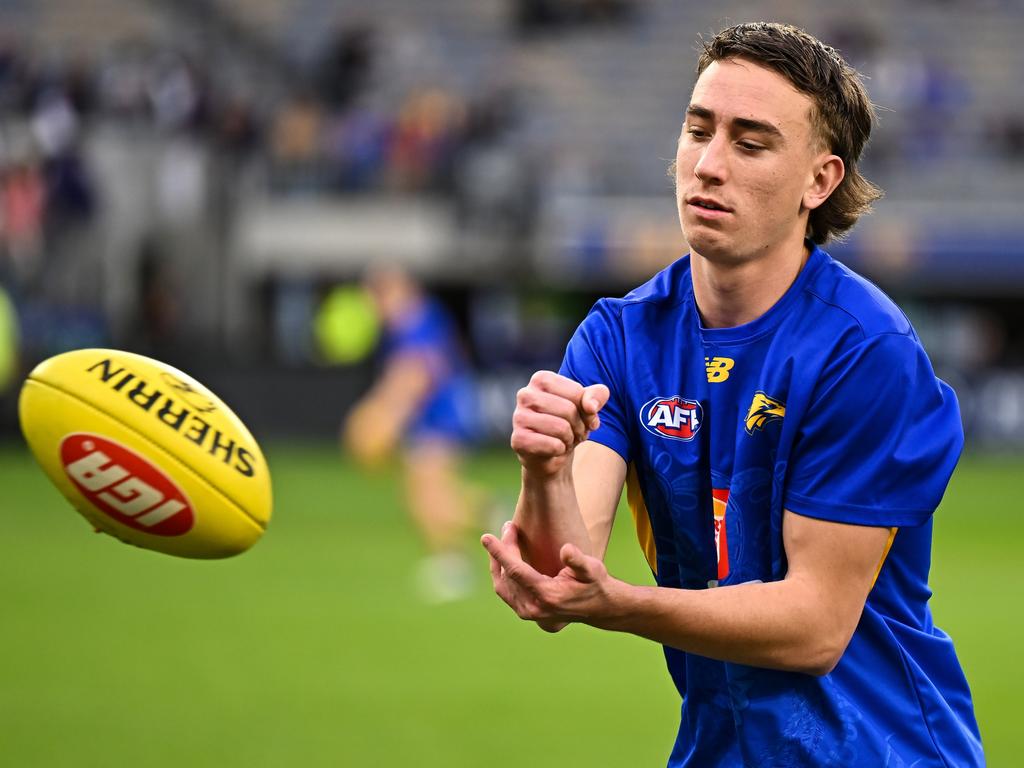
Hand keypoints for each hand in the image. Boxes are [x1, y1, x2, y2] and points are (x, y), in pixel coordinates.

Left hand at [482, 522, 617, 632]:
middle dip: (503, 549)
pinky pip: (506, 590)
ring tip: (506, 536)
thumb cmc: (595, 582)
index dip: (500, 552)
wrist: (599, 607)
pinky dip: (503, 572)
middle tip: (508, 526)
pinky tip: (505, 556)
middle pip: (507, 575)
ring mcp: (528, 613)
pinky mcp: (525, 612)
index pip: (515, 570)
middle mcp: (534, 608)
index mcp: (547, 595)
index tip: (485, 537)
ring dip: (500, 560)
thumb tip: (566, 549)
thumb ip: (578, 560)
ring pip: (503, 584)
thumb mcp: (592, 569)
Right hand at [511, 371, 610, 476]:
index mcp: (541, 379)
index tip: (583, 417)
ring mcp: (518, 417)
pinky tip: (554, 449)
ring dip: (570, 439)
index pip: (577, 392)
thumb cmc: (569, 423)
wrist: (552, 453)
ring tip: (565, 440)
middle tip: (575, 432)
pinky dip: (560, 450)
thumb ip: (597, 395)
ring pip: (561, 428)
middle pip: (568, 410)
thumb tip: (591, 406)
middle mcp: (525, 394)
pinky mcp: (518, 439)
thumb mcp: (589, 405)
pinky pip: (552, 445)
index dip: (588, 409)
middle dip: (579, 426)